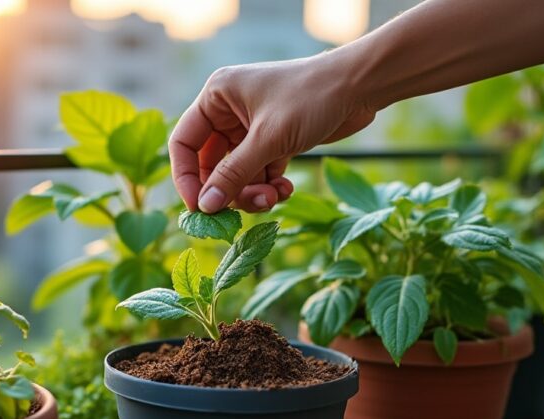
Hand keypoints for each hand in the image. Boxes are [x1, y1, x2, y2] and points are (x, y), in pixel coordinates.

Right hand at [169, 51, 376, 213]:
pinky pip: (259, 172)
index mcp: (217, 97)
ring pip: (237, 173)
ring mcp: (251, 127)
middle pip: (210, 165)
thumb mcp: (268, 140)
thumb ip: (234, 175)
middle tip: (250, 206)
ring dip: (253, 191)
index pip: (183, 144)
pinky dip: (269, 186)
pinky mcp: (274, 140)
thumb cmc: (311, 98)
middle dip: (230, 189)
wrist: (360, 86)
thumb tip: (205, 207)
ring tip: (274, 196)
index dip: (187, 179)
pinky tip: (286, 189)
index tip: (200, 208)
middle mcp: (229, 111)